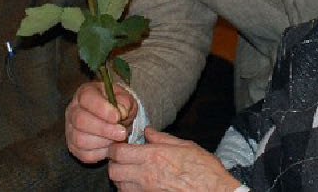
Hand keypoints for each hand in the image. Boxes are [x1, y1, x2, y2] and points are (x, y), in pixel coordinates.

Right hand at [65, 81, 138, 162]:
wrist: (115, 119)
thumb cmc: (118, 106)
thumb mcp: (125, 99)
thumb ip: (125, 102)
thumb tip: (122, 111)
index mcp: (85, 93)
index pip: (86, 98)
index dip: (101, 108)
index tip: (117, 117)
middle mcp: (73, 110)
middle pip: (80, 120)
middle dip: (104, 129)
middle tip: (122, 133)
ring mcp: (70, 130)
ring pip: (80, 139)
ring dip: (103, 142)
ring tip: (117, 139)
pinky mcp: (74, 147)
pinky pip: (84, 154)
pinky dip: (101, 153)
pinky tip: (110, 146)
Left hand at [107, 127, 239, 191]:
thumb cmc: (204, 169)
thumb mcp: (185, 146)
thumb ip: (163, 138)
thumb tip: (148, 132)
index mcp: (154, 156)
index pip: (119, 152)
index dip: (115, 148)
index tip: (119, 145)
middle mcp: (146, 175)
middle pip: (113, 170)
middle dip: (115, 163)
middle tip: (123, 158)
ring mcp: (146, 191)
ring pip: (119, 185)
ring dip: (121, 177)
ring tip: (131, 171)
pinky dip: (129, 189)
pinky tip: (139, 184)